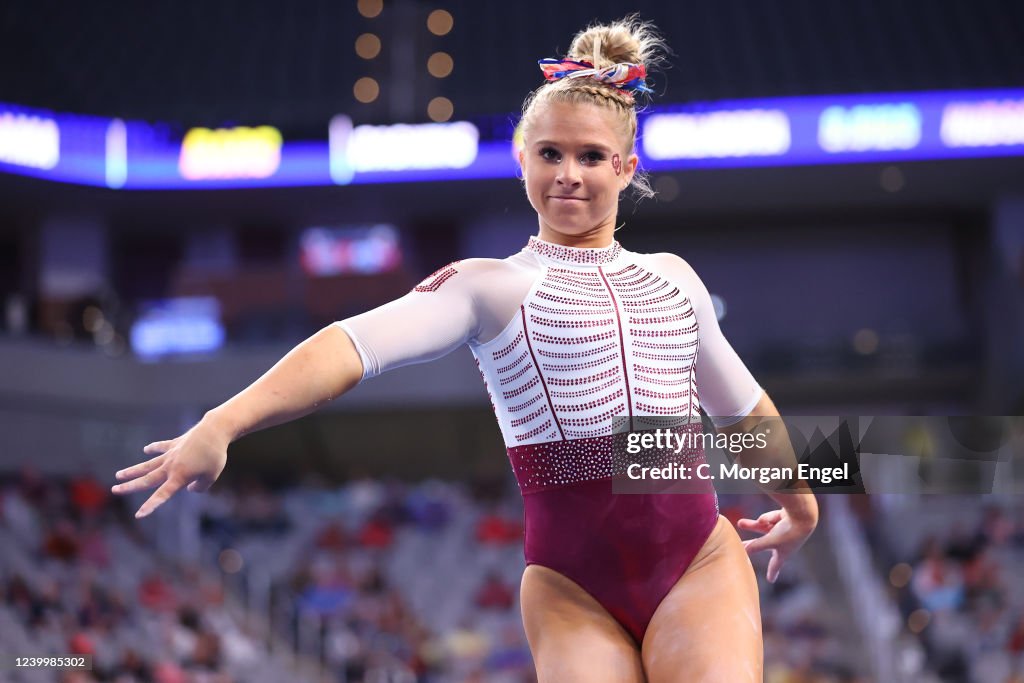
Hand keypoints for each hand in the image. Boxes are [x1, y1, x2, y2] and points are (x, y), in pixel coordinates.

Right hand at [111, 417, 229, 517]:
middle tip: (114, 489)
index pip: (162, 495)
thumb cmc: (214, 456)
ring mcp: (171, 454)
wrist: (214, 431)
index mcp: (179, 477)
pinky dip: (154, 448)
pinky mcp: (175, 444)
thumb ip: (200, 487)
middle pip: (147, 479)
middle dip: (130, 486)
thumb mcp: (211, 477)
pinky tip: (146, 450)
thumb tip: (191, 488)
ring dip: (133, 470)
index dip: (151, 505)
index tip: (138, 514)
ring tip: (118, 475)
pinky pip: (162, 447)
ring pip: (148, 464)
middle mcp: (170, 466)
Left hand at [737, 508, 815, 582]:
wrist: (802, 515)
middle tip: (741, 546)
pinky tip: (765, 518)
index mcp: (783, 553)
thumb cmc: (788, 532)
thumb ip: (756, 546)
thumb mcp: (770, 541)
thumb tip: (743, 551)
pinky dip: (767, 518)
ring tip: (740, 523)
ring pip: (763, 528)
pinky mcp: (783, 518)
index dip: (772, 573)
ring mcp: (783, 530)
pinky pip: (771, 519)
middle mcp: (784, 542)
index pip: (775, 565)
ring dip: (752, 526)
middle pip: (763, 545)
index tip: (770, 580)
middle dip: (752, 545)